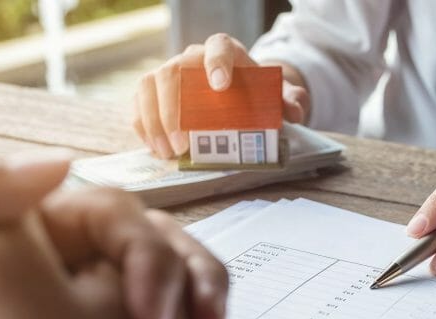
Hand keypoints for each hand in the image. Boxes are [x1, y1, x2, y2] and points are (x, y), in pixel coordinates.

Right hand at [133, 33, 309, 157]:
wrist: (232, 88)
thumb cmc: (253, 91)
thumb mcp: (276, 95)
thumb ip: (290, 100)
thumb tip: (295, 112)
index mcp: (225, 50)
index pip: (219, 48)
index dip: (217, 63)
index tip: (221, 86)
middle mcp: (192, 56)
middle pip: (175, 71)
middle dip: (176, 110)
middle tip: (184, 145)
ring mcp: (169, 71)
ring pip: (151, 86)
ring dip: (156, 121)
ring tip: (168, 152)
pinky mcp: (153, 89)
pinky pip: (140, 102)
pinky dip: (144, 126)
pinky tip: (156, 149)